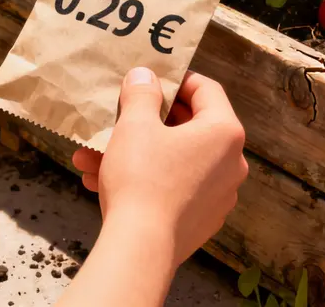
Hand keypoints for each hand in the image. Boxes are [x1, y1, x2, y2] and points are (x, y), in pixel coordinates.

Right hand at [72, 67, 247, 269]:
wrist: (140, 248)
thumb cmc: (141, 178)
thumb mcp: (135, 125)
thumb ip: (142, 93)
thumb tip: (145, 76)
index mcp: (224, 133)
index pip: (206, 90)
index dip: (176, 79)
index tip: (151, 79)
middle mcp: (231, 163)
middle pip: (189, 126)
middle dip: (146, 121)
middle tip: (120, 115)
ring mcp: (219, 195)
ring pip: (173, 160)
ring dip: (134, 153)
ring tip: (92, 155)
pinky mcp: (201, 219)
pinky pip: (172, 186)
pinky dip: (144, 178)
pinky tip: (101, 179)